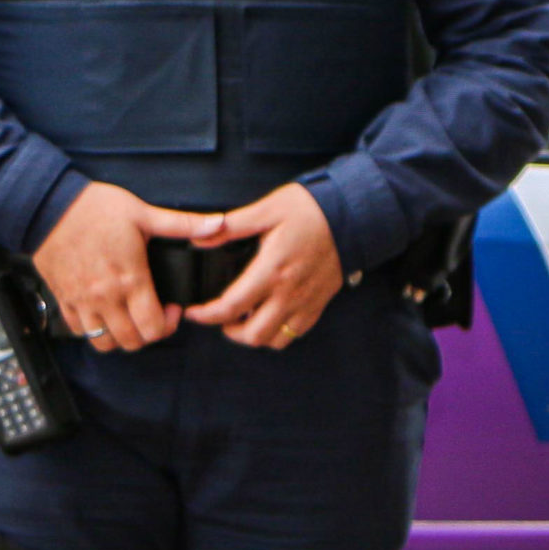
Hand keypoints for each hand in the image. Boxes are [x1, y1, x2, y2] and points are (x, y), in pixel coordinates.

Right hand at [33, 181, 206, 350]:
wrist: (46, 205)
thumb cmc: (94, 208)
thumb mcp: (144, 213)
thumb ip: (184, 224)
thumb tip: (219, 224)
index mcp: (130, 279)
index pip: (153, 327)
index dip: (169, 325)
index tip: (172, 309)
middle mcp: (105, 297)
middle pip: (131, 341)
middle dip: (149, 335)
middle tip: (154, 315)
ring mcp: (81, 301)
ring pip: (103, 343)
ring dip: (121, 338)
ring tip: (130, 318)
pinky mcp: (62, 298)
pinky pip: (78, 331)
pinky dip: (93, 331)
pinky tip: (105, 314)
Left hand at [182, 183, 344, 349]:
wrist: (353, 216)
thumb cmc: (310, 210)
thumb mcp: (267, 210)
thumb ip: (231, 226)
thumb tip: (199, 238)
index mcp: (272, 270)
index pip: (231, 306)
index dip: (207, 315)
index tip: (195, 312)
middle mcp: (289, 293)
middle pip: (253, 335)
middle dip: (229, 331)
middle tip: (220, 317)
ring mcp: (306, 302)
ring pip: (275, 340)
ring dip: (255, 336)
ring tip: (245, 320)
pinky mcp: (319, 303)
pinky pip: (295, 333)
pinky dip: (278, 332)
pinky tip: (270, 315)